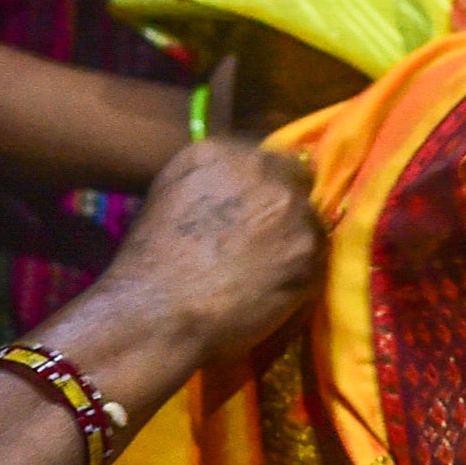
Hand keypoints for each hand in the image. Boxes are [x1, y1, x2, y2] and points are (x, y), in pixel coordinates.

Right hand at [103, 134, 327, 365]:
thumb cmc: (148, 266)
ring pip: (310, 222)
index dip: (262, 189)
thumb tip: (233, 196)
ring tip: (269, 275)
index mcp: (218, 153)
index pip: (263, 160)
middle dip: (283, 211)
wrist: (158, 312)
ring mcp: (290, 208)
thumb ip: (209, 185)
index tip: (253, 215)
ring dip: (296, 244)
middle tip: (265, 245)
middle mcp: (260, 168)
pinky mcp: (309, 249)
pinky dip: (302, 276)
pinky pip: (318, 259)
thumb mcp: (168, 200)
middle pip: (295, 182)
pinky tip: (275, 294)